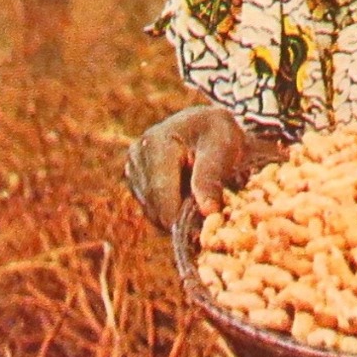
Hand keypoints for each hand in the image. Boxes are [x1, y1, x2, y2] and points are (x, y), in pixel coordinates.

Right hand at [125, 105, 251, 229]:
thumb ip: (211, 177)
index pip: (160, 191)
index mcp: (155, 142)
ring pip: (152, 212)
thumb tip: (207, 211)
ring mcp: (133, 169)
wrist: (205, 126)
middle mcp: (137, 156)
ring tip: (199, 202)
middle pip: (154, 205)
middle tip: (206, 220)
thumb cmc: (217, 134)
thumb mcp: (222, 147)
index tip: (202, 230)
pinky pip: (152, 211)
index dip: (180, 216)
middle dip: (181, 218)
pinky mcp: (135, 182)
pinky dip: (171, 212)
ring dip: (176, 216)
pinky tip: (187, 199)